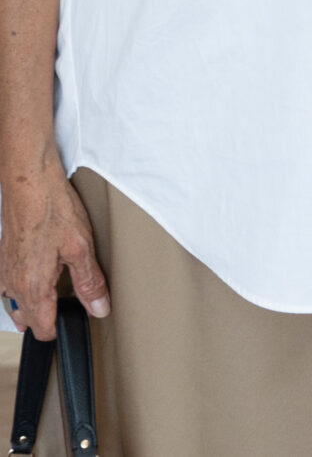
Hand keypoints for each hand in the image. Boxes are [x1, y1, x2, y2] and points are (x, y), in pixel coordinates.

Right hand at [0, 169, 106, 337]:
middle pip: (26, 319)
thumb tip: (99, 307)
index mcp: (32, 287)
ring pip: (14, 304)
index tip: (75, 322)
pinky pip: (7, 287)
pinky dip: (21, 289)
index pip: (41, 328)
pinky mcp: (2, 259)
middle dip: (46, 319)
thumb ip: (89, 282)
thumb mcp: (81, 248)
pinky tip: (37, 277)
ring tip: (55, 296)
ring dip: (32, 305)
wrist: (28, 185)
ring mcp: (3, 272)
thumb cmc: (52, 211)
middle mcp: (12, 284)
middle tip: (69, 307)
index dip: (60, 329)